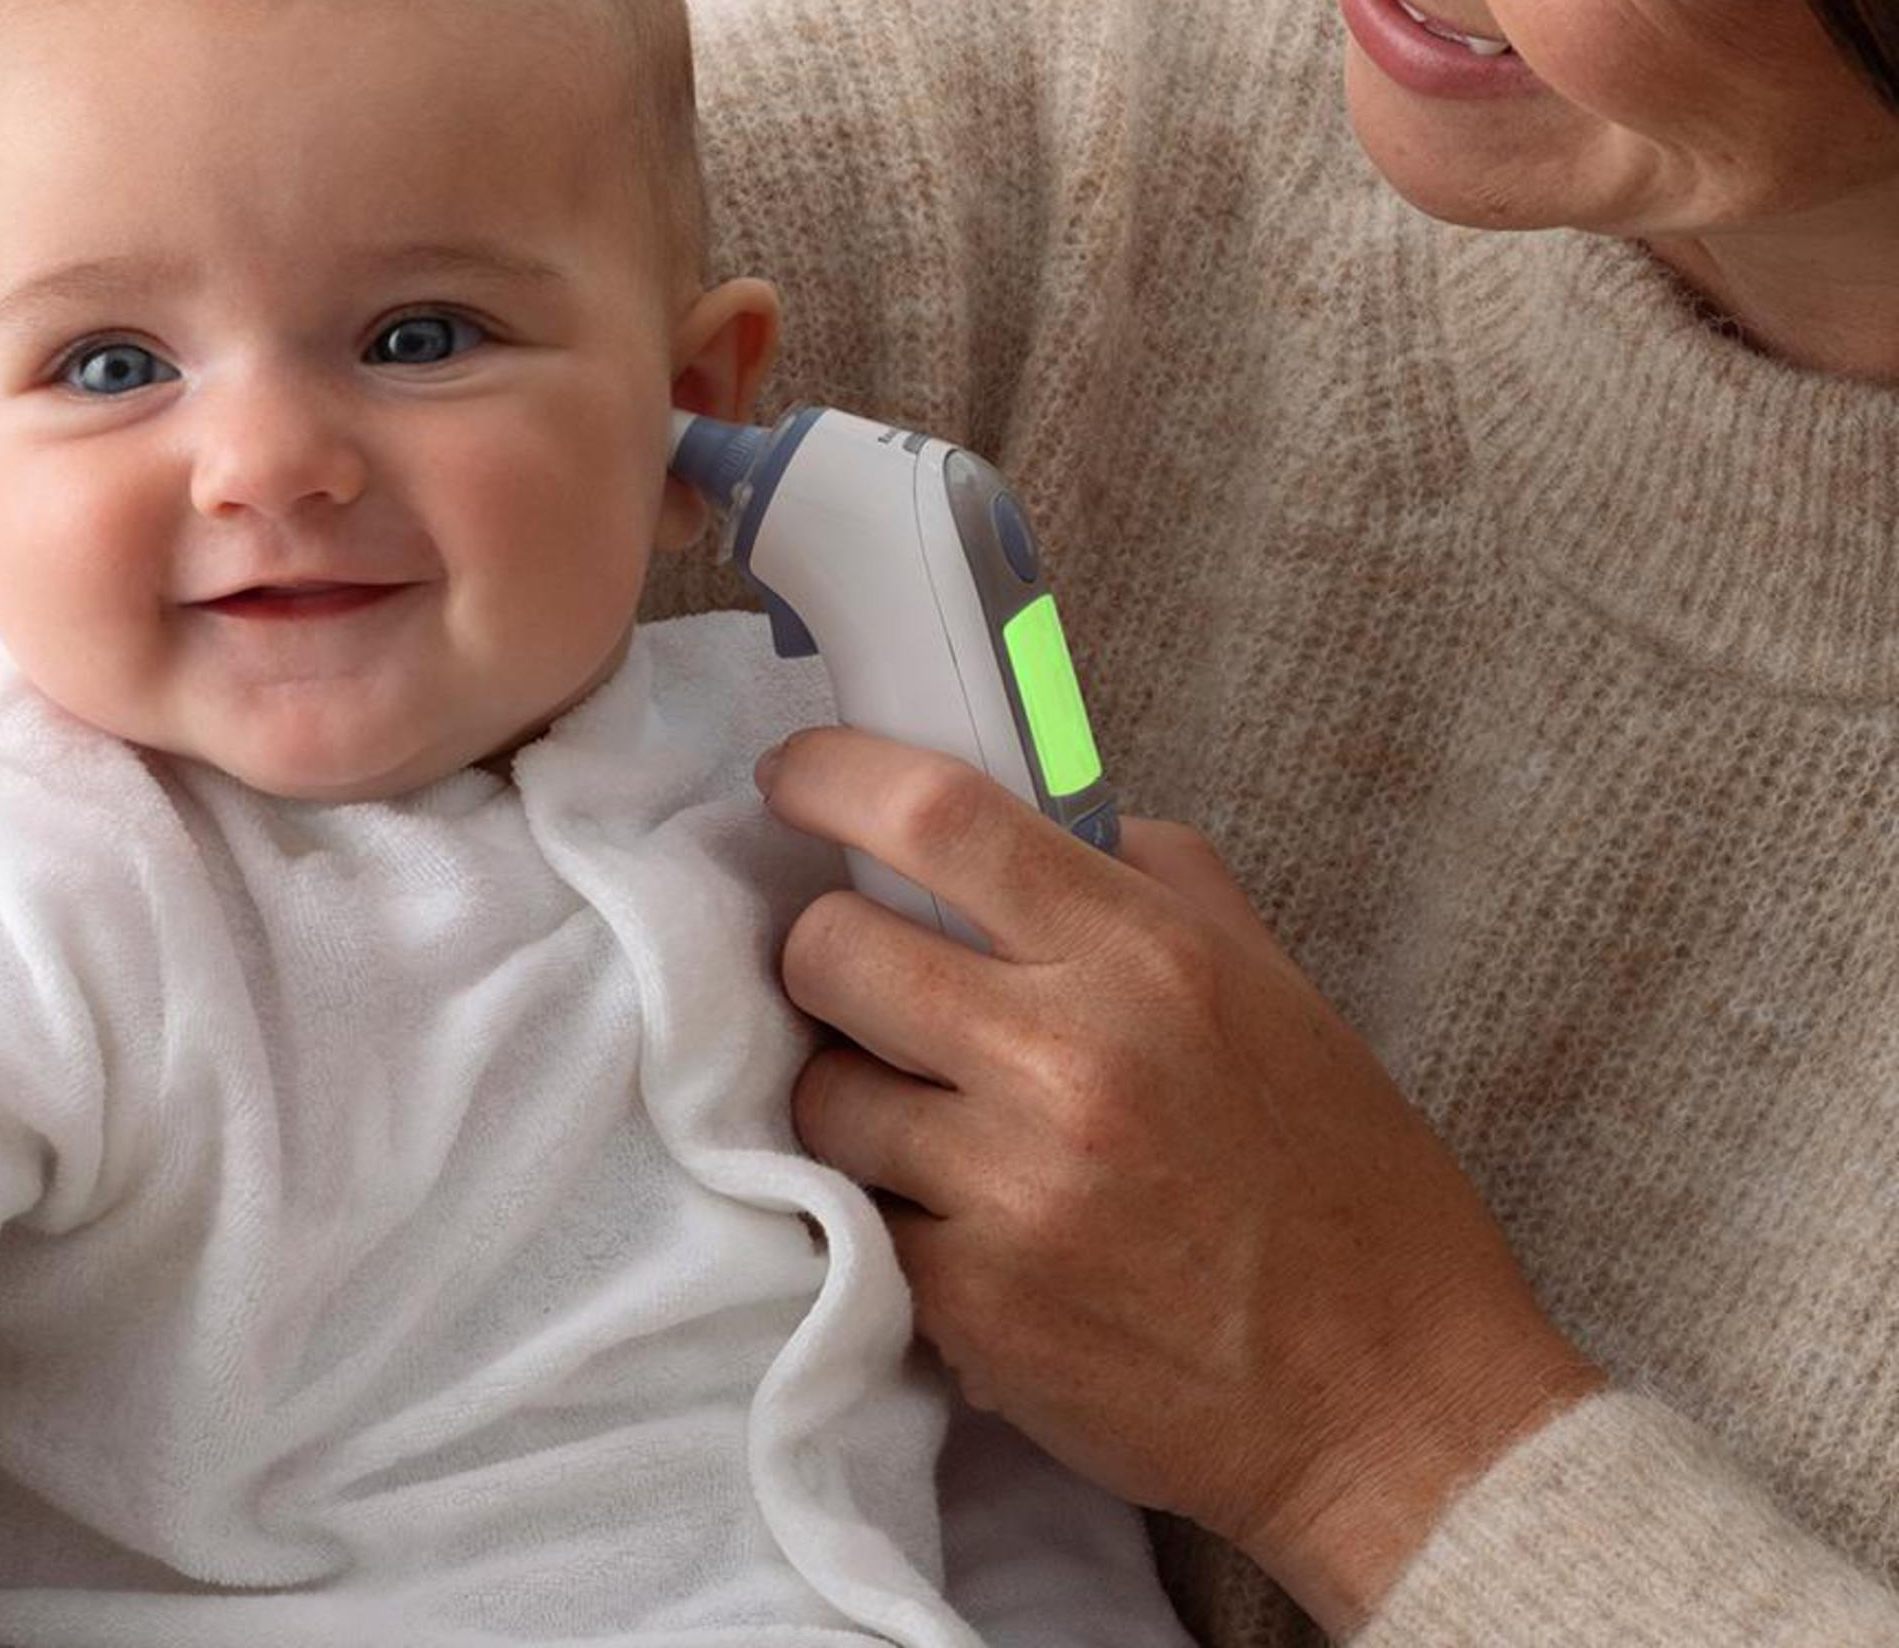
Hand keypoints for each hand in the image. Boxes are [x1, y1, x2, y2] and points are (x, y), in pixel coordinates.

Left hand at [756, 728, 1603, 1633]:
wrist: (1393, 1411)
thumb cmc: (1344, 1184)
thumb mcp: (1276, 988)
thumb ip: (1153, 876)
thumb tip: (1036, 810)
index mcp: (1144, 956)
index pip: (935, 817)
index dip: (834, 778)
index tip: (795, 777)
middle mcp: (1064, 1060)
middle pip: (831, 949)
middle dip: (824, 950)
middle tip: (864, 975)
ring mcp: (1009, 1192)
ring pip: (822, 1094)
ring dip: (852, 1092)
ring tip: (932, 1118)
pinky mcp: (972, 1310)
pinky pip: (860, 1218)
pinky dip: (892, 1209)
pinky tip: (971, 1221)